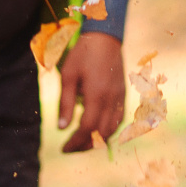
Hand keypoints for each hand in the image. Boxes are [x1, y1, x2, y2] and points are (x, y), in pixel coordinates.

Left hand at [57, 31, 125, 152]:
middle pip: (100, 133)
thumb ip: (65, 103)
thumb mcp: (68, 76)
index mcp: (96, 95)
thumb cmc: (83, 54)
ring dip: (97, 140)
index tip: (64, 149)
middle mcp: (111, 100)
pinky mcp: (123, 96)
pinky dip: (107, 130)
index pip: (87, 128)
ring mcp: (119, 98)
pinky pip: (118, 120)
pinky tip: (96, 130)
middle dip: (85, 145)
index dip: (75, 142)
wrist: (106, 38)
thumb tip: (62, 128)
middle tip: (71, 148)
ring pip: (111, 130)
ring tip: (82, 141)